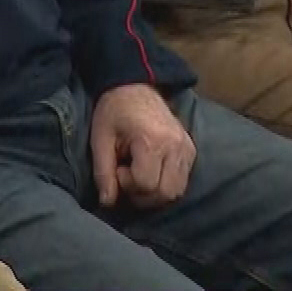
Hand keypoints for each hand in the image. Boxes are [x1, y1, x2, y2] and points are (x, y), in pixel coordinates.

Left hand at [90, 83, 195, 208]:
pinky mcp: (191, 150)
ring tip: (138, 174)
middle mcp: (175, 147)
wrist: (134, 87)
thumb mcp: (100, 139)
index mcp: (152, 141)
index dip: (127, 184)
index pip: (146, 184)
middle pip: (165, 193)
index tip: (117, 168)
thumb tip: (107, 203)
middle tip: (126, 176)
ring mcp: (187, 149)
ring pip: (177, 191)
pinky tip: (150, 171)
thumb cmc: (114, 111)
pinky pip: (183, 181)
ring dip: (155, 193)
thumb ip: (103, 172)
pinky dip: (166, 184)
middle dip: (142, 195)